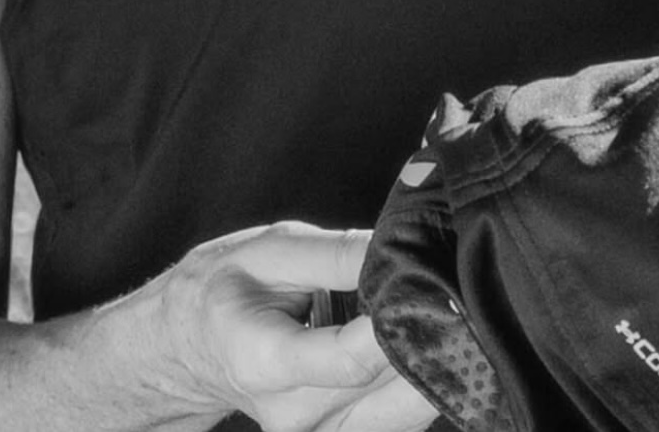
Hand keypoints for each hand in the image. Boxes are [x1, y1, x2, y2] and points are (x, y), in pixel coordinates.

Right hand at [136, 220, 438, 431]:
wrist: (194, 344)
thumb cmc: (230, 287)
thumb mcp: (271, 250)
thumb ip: (336, 254)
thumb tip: (400, 245)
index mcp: (265, 362)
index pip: (349, 361)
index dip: (398, 329)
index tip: (439, 291)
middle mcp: (292, 415)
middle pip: (385, 397)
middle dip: (431, 349)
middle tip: (464, 299)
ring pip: (399, 419)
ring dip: (433, 371)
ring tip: (454, 318)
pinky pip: (394, 422)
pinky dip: (419, 386)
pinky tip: (432, 344)